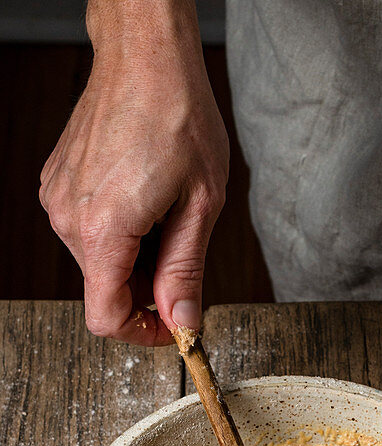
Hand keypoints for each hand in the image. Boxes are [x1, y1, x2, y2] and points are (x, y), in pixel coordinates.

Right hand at [39, 3, 228, 344]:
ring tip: (167, 212)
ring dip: (137, 256)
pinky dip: (122, 231)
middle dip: (148, 288)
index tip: (173, 326)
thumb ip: (186, 272)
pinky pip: (91, 231)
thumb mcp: (201, 205)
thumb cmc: (178, 115)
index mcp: (104, 229)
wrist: (145, 54)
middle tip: (184, 251)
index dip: (143, 333)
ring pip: (101, 262)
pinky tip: (146, 196)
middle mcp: (69, 218)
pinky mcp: (59, 185)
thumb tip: (184, 323)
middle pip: (106, 289)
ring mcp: (59, 200)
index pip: (105, 317)